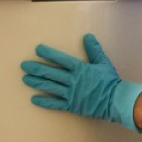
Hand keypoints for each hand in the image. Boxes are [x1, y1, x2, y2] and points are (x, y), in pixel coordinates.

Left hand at [21, 33, 141, 132]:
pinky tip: (34, 99)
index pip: (61, 59)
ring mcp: (71, 94)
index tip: (38, 50)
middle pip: (51, 73)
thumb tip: (88, 36)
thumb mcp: (103, 63)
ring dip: (37, 83)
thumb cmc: (110, 81)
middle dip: (37, 69)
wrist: (116, 100)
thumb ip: (94, 49)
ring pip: (50, 87)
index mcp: (80, 69)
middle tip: (24, 66)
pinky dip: (44, 102)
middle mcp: (73, 81)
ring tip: (25, 79)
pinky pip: (55, 104)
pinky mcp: (72, 106)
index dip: (49, 54)